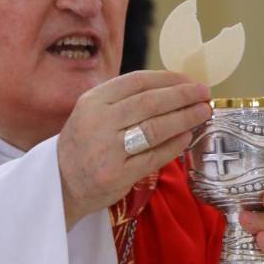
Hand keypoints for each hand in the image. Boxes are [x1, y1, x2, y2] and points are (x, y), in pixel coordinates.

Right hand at [58, 71, 211, 228]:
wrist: (60, 184)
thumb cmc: (83, 144)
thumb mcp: (91, 113)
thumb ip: (122, 100)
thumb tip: (170, 87)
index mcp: (92, 101)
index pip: (137, 82)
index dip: (167, 79)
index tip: (188, 80)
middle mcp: (98, 122)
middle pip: (150, 103)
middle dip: (183, 96)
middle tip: (204, 94)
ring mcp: (108, 150)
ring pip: (155, 128)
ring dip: (184, 119)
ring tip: (203, 113)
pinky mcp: (118, 175)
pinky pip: (154, 156)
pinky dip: (174, 145)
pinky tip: (187, 137)